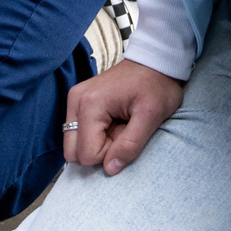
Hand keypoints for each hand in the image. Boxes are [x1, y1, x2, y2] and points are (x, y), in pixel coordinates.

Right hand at [64, 60, 183, 175]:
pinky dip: (95, 134)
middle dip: (99, 151)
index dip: (110, 153)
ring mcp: (74, 100)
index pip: (87, 154)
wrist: (154, 61)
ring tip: (118, 125)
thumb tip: (109, 169)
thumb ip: (130, 144)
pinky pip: (77, 133)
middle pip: (73, 152)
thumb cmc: (156, 85)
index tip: (127, 133)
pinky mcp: (78, 101)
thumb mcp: (151, 116)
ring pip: (73, 144)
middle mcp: (76, 101)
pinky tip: (113, 121)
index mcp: (90, 104)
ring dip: (97, 143)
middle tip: (122, 132)